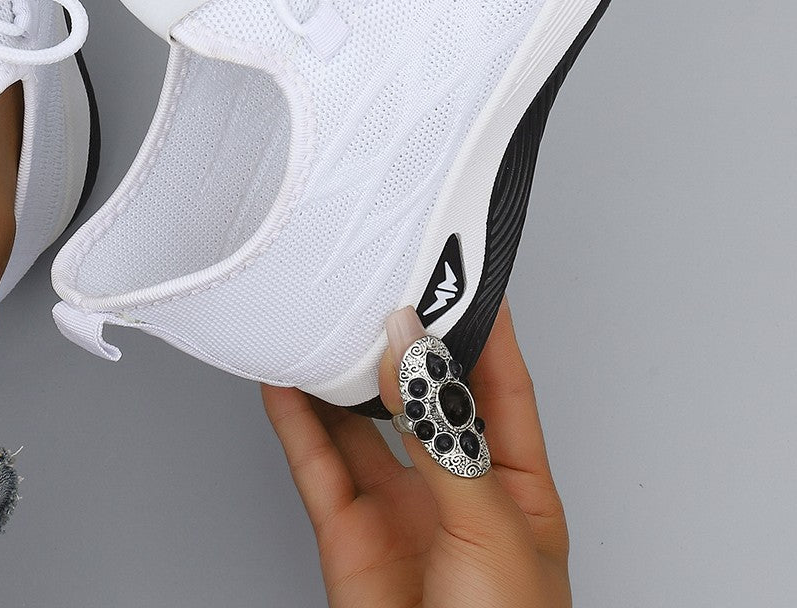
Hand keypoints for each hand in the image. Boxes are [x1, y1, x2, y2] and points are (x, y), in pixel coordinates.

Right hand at [262, 300, 570, 607]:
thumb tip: (414, 347)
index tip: (457, 264)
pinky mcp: (345, 532)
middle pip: (423, 393)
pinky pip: (316, 460)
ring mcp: (398, 508)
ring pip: (361, 421)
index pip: (500, 381)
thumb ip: (444, 432)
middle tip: (376, 282)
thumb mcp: (490, 525)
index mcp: (514, 484)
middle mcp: (453, 487)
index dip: (481, 322)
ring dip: (339, 372)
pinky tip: (282, 377)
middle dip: (400, 340)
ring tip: (323, 317)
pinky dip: (293, 416)